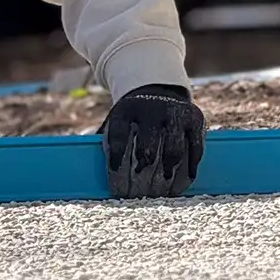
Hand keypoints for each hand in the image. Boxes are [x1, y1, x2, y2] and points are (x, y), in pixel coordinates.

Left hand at [98, 83, 205, 197]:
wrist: (159, 91)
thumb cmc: (132, 117)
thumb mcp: (117, 119)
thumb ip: (106, 140)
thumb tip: (83, 167)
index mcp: (126, 109)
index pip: (118, 133)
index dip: (115, 154)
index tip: (114, 172)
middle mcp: (151, 109)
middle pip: (148, 142)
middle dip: (144, 166)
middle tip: (141, 188)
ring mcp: (174, 113)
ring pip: (173, 146)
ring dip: (169, 169)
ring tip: (164, 187)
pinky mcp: (195, 118)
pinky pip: (196, 146)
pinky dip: (192, 165)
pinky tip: (187, 180)